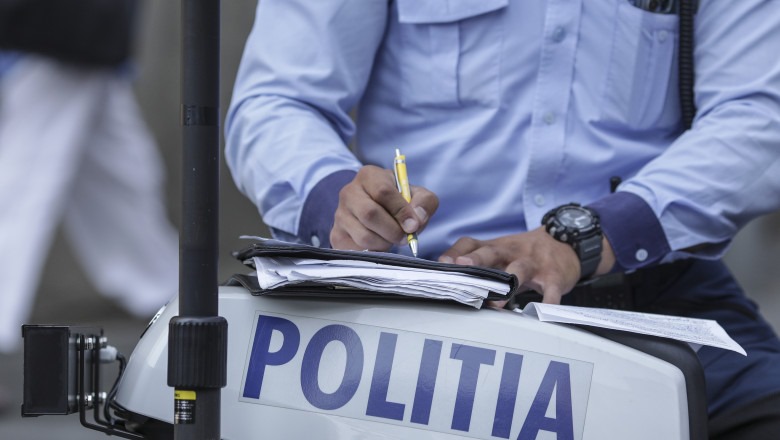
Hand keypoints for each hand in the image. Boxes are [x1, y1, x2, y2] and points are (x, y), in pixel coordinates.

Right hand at [330, 165, 438, 250]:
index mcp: (369, 176)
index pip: (383, 191)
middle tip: (405, 237)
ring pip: (364, 235)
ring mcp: (340, 214)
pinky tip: (380, 243)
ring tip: (392, 238)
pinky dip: (374, 251)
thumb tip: (416, 220)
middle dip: (393, 230)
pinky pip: (357, 249)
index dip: (401, 211)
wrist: (376, 211)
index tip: (413, 225)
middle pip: (370, 214)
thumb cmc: (399, 202)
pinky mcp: (337, 235)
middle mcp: (349, 192)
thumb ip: (424, 202)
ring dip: (385, 243)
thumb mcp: (416, 195)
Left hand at [438, 228, 614, 303]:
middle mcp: (512, 252)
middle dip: (476, 260)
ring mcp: (534, 263)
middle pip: (492, 252)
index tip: (442, 264)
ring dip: (508, 283)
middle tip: (462, 267)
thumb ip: (475, 260)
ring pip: (520, 269)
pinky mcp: (554, 276)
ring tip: (496, 303)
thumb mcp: (500, 252)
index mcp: (495, 247)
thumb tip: (445, 270)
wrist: (565, 242)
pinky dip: (547, 302)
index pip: (470, 244)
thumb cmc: (524, 252)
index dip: (455, 252)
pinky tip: (541, 313)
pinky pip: (551, 290)